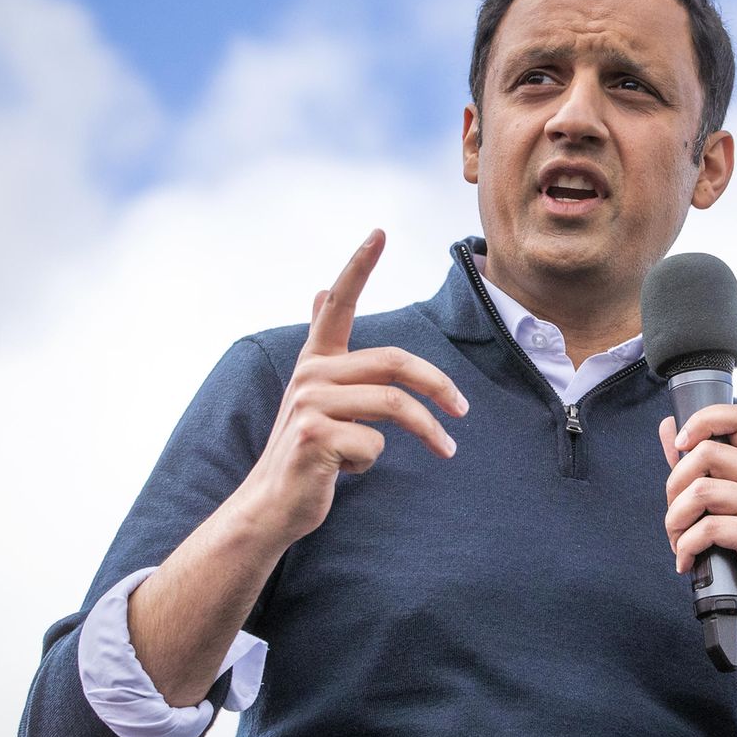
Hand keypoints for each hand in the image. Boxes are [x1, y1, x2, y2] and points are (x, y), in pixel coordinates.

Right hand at [235, 229, 468, 546]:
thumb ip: (324, 346)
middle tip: (463, 411)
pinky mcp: (313, 436)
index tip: (379, 231)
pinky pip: (373, 443)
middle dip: (439, 385)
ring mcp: (308, 405)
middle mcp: (309, 375)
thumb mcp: (317, 395)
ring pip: (393, 404)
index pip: (339, 305)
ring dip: (427, 432)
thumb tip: (320, 291)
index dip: (358, 266)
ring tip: (446, 451)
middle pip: (395, 361)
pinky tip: (347, 471)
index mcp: (315, 361)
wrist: (272, 504)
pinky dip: (372, 462)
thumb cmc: (308, 451)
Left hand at [659, 405, 736, 665]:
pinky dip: (686, 546)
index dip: (702, 421)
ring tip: (678, 542)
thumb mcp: (711, 503)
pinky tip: (686, 561)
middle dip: (674, 486)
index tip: (678, 446)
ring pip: (703, 490)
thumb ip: (691, 464)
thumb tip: (666, 425)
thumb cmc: (733, 551)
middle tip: (673, 517)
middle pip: (708, 453)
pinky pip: (709, 528)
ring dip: (675, 520)